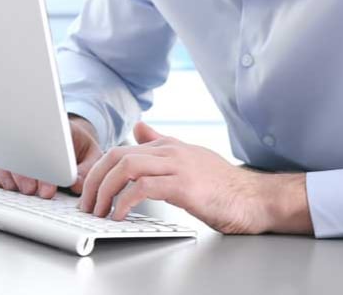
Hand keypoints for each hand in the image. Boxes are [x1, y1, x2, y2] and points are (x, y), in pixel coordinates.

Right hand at [0, 114, 102, 197]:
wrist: (66, 134)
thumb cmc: (79, 146)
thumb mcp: (92, 154)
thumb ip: (86, 169)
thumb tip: (76, 184)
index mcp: (55, 127)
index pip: (45, 144)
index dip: (45, 171)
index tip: (48, 190)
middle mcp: (30, 129)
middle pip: (17, 150)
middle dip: (24, 176)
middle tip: (32, 191)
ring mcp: (14, 139)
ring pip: (0, 157)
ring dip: (8, 177)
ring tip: (22, 189)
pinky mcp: (1, 149)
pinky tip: (5, 184)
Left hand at [79, 122, 311, 234]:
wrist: (255, 198)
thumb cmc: (224, 184)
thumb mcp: (188, 157)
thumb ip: (162, 142)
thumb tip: (139, 127)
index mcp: (169, 146)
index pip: (122, 150)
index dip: (100, 170)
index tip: (90, 191)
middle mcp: (170, 151)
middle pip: (118, 155)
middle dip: (95, 180)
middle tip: (87, 203)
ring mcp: (178, 166)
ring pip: (127, 167)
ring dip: (105, 190)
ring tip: (98, 210)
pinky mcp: (184, 186)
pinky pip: (145, 187)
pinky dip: (126, 201)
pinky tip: (120, 214)